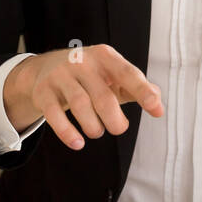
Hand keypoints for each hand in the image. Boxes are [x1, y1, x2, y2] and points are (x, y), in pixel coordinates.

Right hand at [4, 44, 163, 150]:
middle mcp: (82, 62)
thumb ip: (138, 88)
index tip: (155, 108)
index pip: (128, 74)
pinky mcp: (43, 91)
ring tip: (97, 132)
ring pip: (79, 104)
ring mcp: (60, 76)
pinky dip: (66, 132)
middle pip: (103, 95)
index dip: (143, 92)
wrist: (46, 68)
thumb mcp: (114, 76)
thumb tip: (158, 106)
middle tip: (119, 128)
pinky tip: (77, 143)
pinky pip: (53, 114)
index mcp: (105, 57)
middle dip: (114, 119)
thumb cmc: (91, 76)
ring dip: (93, 126)